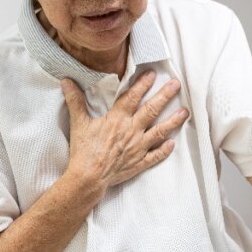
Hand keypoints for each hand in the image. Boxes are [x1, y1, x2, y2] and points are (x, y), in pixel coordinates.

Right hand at [61, 72, 187, 193]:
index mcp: (117, 119)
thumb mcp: (79, 123)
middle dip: (165, 95)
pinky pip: (156, 155)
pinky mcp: (140, 162)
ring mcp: (138, 147)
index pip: (133, 97)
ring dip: (173, 121)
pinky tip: (173, 143)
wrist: (88, 177)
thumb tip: (66, 81)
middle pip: (152, 110)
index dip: (143, 84)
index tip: (153, 74)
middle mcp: (132, 130)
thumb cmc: (84, 150)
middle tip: (177, 85)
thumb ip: (75, 101)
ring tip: (185, 112)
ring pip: (160, 131)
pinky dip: (165, 150)